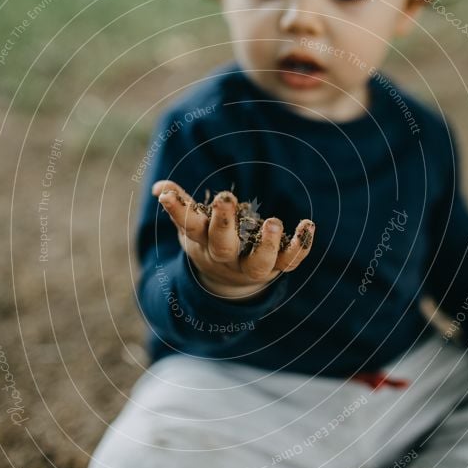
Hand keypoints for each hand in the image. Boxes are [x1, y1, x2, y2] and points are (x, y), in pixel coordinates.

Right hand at [151, 180, 315, 300]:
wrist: (229, 279)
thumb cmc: (209, 241)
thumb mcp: (192, 225)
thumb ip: (180, 205)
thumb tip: (159, 188)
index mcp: (203, 243)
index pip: (190, 227)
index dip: (179, 211)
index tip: (167, 195)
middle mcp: (226, 257)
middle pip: (223, 246)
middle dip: (224, 224)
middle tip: (226, 199)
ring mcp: (251, 265)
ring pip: (259, 264)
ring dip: (266, 244)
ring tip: (273, 221)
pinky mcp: (276, 267)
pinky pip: (290, 261)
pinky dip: (300, 246)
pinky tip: (308, 225)